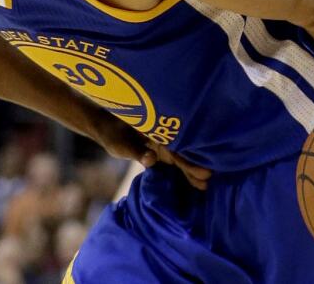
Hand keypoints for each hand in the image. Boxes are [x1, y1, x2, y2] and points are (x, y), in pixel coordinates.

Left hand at [90, 113, 210, 189]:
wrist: (105, 128)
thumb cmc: (113, 134)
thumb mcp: (123, 144)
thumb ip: (138, 151)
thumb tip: (152, 159)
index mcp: (159, 133)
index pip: (179, 148)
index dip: (190, 161)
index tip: (204, 173)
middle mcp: (164, 139)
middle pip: (184, 154)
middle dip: (195, 167)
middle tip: (208, 182)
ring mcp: (161, 146)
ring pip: (180, 159)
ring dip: (190, 171)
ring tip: (204, 185)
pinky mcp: (157, 153)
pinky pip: (171, 163)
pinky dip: (181, 171)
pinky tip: (190, 182)